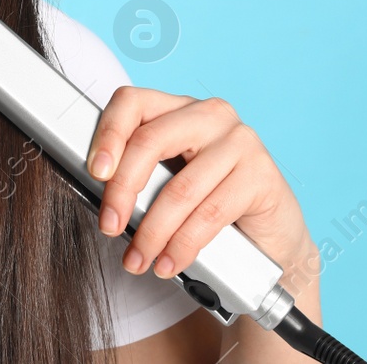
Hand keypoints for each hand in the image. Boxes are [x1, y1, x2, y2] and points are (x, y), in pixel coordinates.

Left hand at [85, 87, 315, 284]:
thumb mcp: (171, 180)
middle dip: (122, 190)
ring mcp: (240, 141)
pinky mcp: (261, 175)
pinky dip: (183, 245)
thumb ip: (141, 175)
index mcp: (181, 108)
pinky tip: (170, 263)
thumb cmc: (212, 204)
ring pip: (180, 188)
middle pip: (150, 140)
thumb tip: (99, 194)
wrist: (272, 237)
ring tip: (138, 259)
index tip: (95, 172)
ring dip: (152, 232)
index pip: (133, 103)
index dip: (108, 134)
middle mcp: (211, 115)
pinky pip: (210, 214)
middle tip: (109, 227)